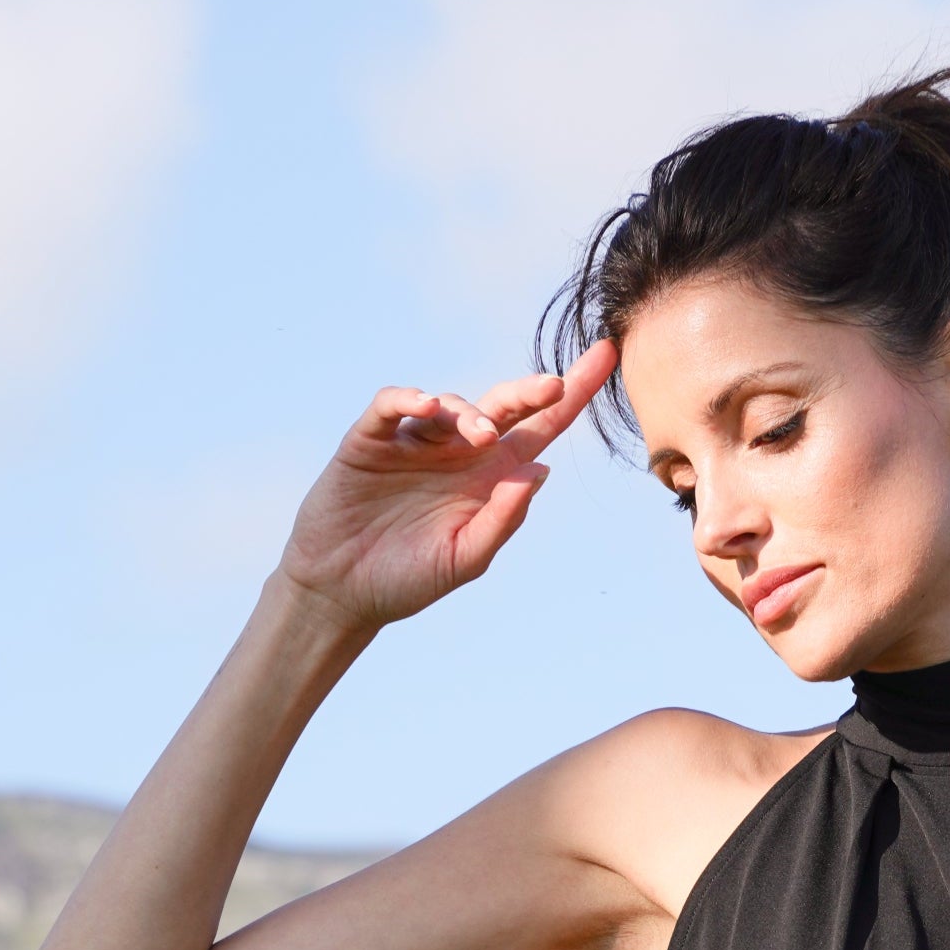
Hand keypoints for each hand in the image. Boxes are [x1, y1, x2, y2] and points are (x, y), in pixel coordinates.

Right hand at [275, 345, 614, 630]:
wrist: (341, 593)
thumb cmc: (407, 580)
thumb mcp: (465, 559)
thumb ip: (503, 519)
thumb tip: (541, 469)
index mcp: (489, 478)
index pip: (540, 428)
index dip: (573, 394)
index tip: (608, 357)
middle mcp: (457, 452)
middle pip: (503, 406)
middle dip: (531, 391)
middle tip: (553, 386)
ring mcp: (414, 441)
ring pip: (451, 405)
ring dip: (470, 412)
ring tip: (481, 435)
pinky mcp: (371, 439)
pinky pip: (392, 405)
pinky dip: (409, 399)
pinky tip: (429, 407)